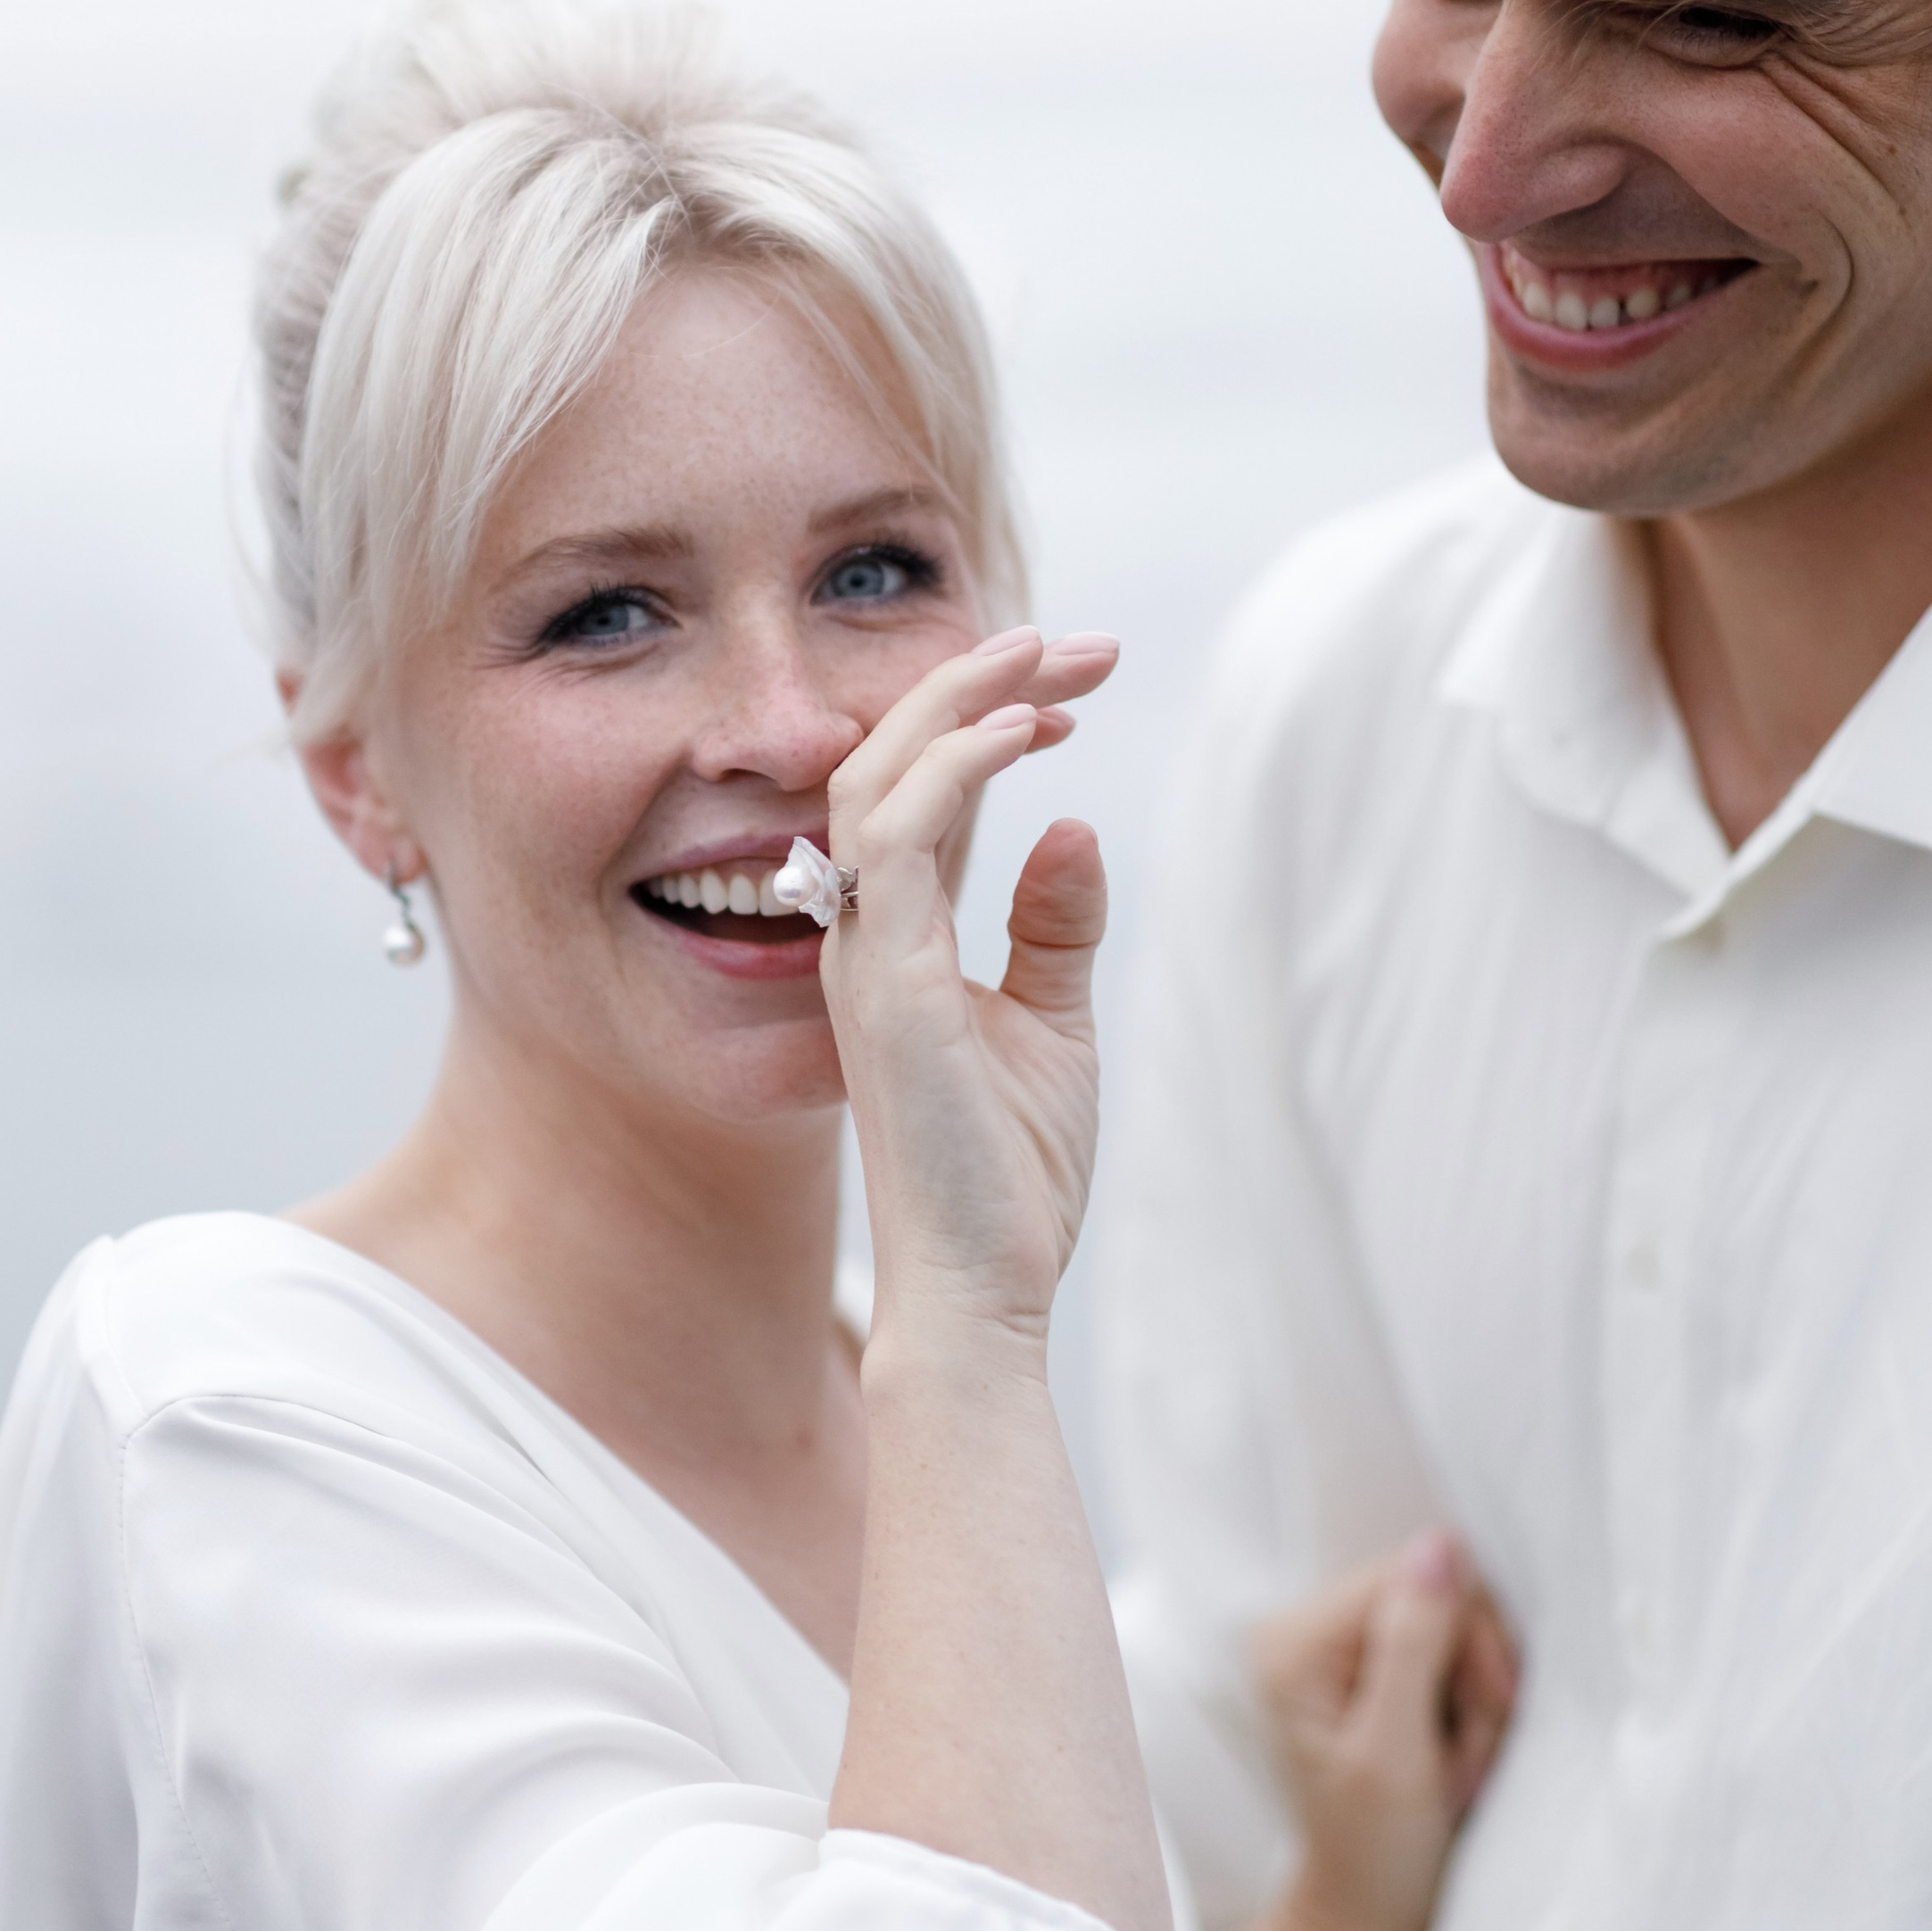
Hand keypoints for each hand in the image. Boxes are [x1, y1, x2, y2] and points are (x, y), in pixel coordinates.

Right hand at [817, 623, 1118, 1345]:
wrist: (981, 1291)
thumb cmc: (1007, 1178)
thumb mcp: (1053, 1026)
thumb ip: (1054, 928)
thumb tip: (1073, 827)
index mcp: (889, 940)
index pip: (915, 790)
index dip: (981, 721)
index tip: (1069, 687)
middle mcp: (857, 934)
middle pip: (886, 760)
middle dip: (975, 683)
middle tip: (1074, 640)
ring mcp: (861, 955)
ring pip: (876, 776)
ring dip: (961, 701)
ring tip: (1046, 655)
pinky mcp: (886, 982)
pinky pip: (900, 835)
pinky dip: (958, 765)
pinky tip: (1025, 730)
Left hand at [1210, 1532, 1518, 1930]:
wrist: (1368, 1925)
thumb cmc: (1375, 1855)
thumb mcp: (1396, 1752)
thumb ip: (1415, 1645)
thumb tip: (1440, 1543)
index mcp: (1297, 1645)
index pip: (1415, 1578)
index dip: (1470, 1639)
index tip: (1485, 1714)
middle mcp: (1311, 1635)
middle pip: (1438, 1599)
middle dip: (1475, 1678)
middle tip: (1466, 1759)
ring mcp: (1343, 1656)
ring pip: (1454, 1632)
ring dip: (1479, 1703)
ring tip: (1459, 1772)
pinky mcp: (1376, 1679)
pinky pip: (1451, 1662)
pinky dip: (1471, 1713)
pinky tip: (1457, 1763)